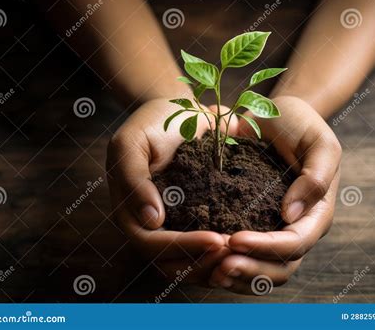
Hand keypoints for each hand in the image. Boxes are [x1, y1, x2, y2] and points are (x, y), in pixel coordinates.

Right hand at [107, 98, 229, 284]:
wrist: (177, 110)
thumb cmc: (152, 123)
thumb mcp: (131, 143)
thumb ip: (133, 179)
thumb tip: (152, 221)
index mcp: (130, 212)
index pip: (153, 244)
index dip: (184, 247)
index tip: (218, 239)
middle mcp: (150, 225)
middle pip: (171, 263)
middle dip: (203, 262)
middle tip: (236, 252)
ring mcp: (172, 225)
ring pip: (189, 263)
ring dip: (214, 264)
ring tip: (242, 253)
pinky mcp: (193, 219)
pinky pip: (204, 247)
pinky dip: (221, 252)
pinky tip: (244, 246)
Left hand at [208, 96, 341, 293]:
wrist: (278, 118)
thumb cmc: (301, 126)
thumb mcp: (319, 143)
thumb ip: (315, 177)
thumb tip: (290, 214)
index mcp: (316, 213)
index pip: (296, 242)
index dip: (267, 247)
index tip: (235, 239)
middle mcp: (297, 228)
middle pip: (280, 267)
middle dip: (251, 271)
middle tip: (219, 268)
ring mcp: (275, 231)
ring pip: (263, 271)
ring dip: (238, 277)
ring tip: (212, 272)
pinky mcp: (255, 227)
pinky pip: (246, 257)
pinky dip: (228, 264)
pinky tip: (207, 263)